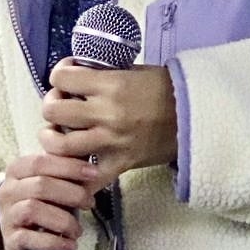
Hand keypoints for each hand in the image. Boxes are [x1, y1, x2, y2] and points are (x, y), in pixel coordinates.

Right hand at [0, 153, 104, 249]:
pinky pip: (31, 238)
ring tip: (78, 230)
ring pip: (34, 210)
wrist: (19, 239)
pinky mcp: (10, 239)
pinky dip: (54, 242)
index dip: (69, 167)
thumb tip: (92, 167)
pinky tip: (70, 245)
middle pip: (40, 185)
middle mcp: (8, 191)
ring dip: (63, 220)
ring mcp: (7, 215)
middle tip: (89, 203)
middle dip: (72, 193)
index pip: (41, 162)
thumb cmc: (41, 205)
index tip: (94, 173)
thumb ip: (64, 173)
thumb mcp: (49, 184)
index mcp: (17, 171)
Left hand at [39, 62, 177, 182]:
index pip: (61, 77)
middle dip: (52, 105)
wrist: (197, 116)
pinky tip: (74, 168)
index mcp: (110, 84)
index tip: (66, 77)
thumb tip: (78, 76)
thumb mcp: (134, 71)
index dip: (59, 74)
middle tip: (62, 104)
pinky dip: (78, 177)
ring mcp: (112, 141)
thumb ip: (104, 75)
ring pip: (60, 145)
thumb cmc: (168, 90)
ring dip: (53, 138)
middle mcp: (106, 113)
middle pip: (53, 110)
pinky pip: (90, 178)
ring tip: (59, 133)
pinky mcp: (121, 163)